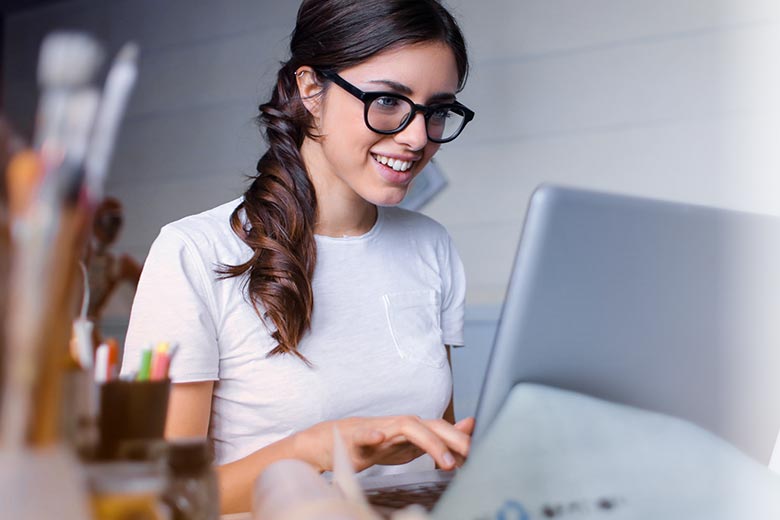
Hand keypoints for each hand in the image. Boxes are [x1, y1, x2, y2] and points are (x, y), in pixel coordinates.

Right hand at [296, 415, 474, 472]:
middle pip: (431, 425)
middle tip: (472, 454)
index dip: (462, 440)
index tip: (482, 454)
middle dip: (454, 439)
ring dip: (429, 442)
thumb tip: (470, 427)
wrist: (336, 442)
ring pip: (406, 428)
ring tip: (446, 461)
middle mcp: (401, 424)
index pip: (443, 430)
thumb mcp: (412, 444)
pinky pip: (364, 434)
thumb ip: (440, 437)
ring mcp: (380, 429)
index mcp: (414, 429)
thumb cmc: (377, 443)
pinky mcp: (357, 437)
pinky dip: (371, 435)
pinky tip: (379, 439)